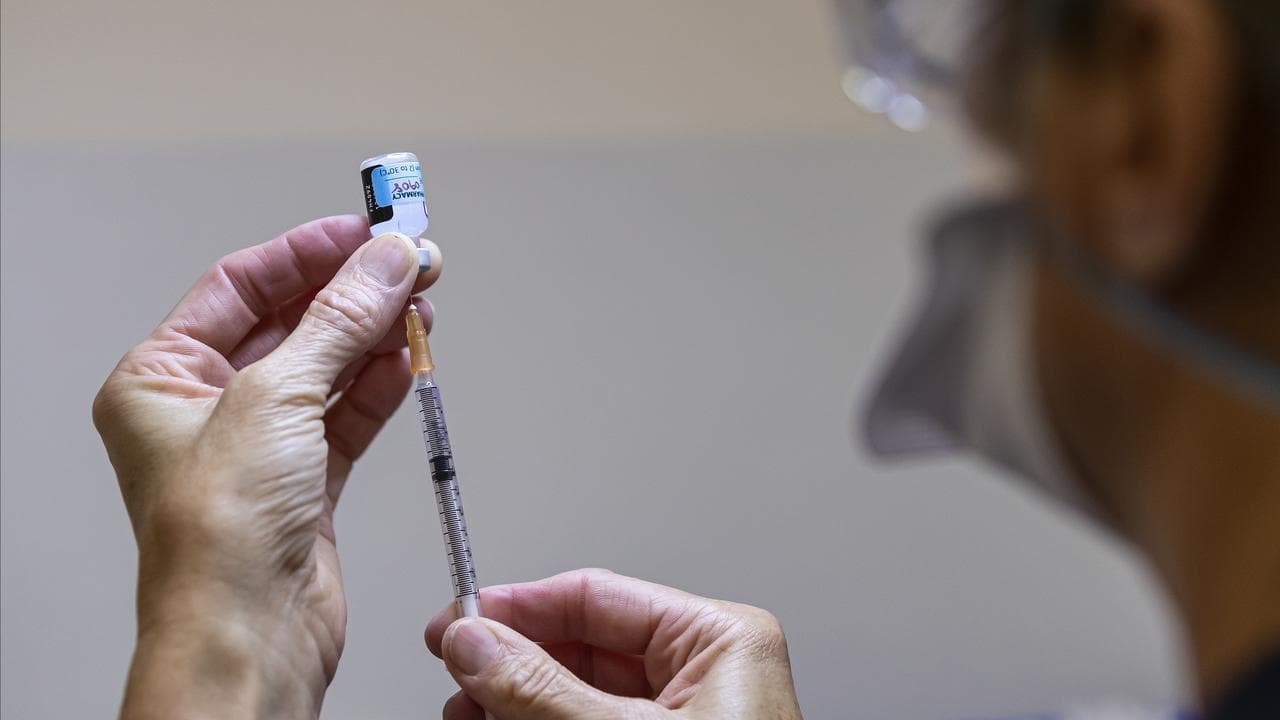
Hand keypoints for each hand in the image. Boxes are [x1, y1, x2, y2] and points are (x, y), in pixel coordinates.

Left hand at [93, 217, 439, 718]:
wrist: (250, 633)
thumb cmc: (216, 537)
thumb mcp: (276, 398)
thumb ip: (339, 321)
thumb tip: (383, 262)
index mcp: (161, 379)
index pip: (239, 286)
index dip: (307, 252)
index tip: (365, 229)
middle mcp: (207, 409)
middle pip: (292, 324)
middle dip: (353, 293)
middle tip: (408, 262)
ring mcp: (261, 447)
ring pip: (328, 367)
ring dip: (376, 336)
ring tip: (420, 305)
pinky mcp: (307, 482)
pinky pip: (349, 415)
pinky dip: (382, 385)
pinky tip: (409, 360)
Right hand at [426, 569, 803, 719]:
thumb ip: (543, 692)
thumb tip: (479, 644)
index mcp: (720, 644)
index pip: (599, 597)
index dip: (520, 606)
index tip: (459, 621)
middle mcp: (705, 679)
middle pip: (583, 647)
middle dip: (513, 664)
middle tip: (458, 677)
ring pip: (577, 696)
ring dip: (518, 706)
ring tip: (468, 718)